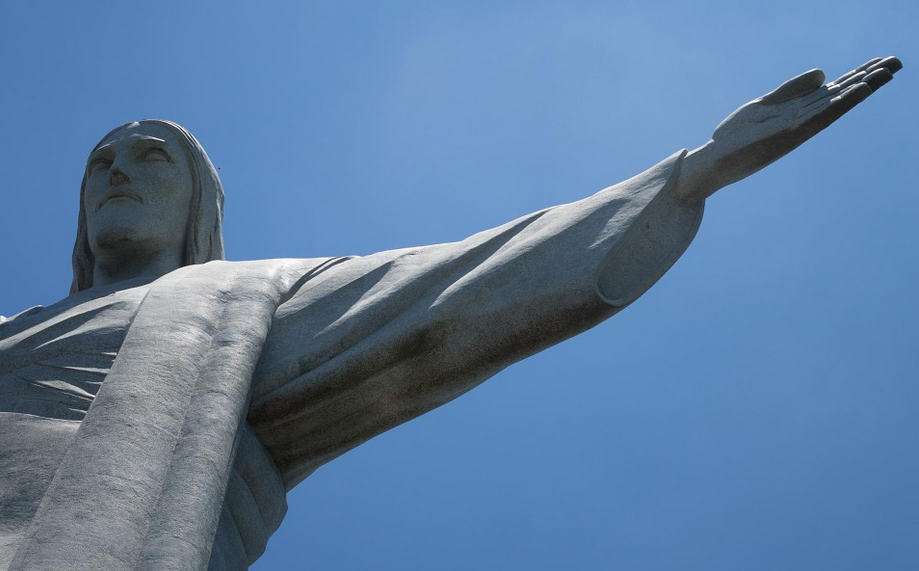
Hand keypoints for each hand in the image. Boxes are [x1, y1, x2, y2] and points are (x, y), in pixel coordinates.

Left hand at [677, 56, 901, 201]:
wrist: (712, 163)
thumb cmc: (736, 137)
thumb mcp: (764, 104)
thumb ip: (791, 89)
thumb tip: (824, 73)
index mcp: (798, 112)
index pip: (833, 91)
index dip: (858, 76)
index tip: (883, 61)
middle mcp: (802, 121)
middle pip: (840, 96)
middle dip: (868, 79)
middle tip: (898, 62)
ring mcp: (797, 128)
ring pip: (835, 105)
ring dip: (860, 89)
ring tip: (885, 72)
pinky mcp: (786, 135)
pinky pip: (818, 116)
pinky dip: (838, 103)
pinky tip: (856, 91)